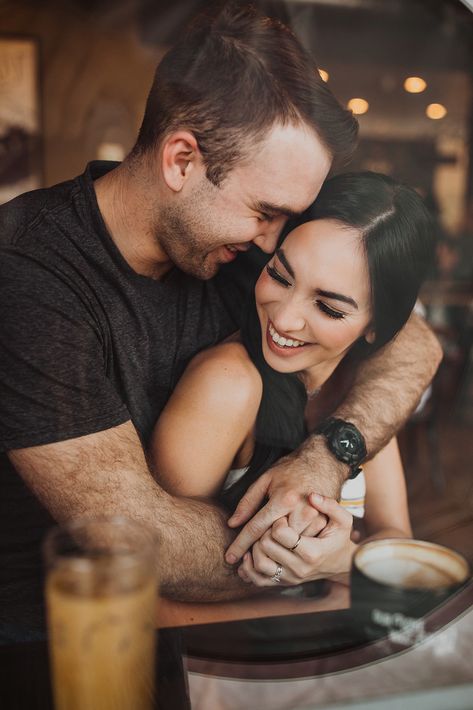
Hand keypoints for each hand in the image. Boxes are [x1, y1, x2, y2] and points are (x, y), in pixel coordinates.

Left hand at [225, 444, 345, 563]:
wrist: (324, 462)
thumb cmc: (292, 469)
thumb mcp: (266, 479)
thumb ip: (248, 502)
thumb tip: (233, 523)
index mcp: (284, 500)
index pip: (257, 528)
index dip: (241, 545)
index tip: (229, 558)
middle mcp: (301, 512)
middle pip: (273, 542)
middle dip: (258, 548)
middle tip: (249, 549)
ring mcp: (315, 520)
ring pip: (289, 547)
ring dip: (275, 549)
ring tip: (266, 546)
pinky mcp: (323, 524)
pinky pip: (303, 543)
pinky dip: (291, 546)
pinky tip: (283, 543)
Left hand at [237, 493, 353, 586]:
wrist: (342, 564)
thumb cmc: (339, 538)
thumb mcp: (343, 519)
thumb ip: (330, 505)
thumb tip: (312, 496)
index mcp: (312, 551)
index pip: (280, 534)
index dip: (277, 522)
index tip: (283, 518)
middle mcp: (299, 568)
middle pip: (265, 546)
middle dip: (265, 531)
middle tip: (272, 525)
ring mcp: (290, 577)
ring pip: (258, 563)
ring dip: (255, 547)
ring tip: (264, 536)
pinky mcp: (284, 583)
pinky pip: (258, 580)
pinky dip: (249, 567)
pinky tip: (251, 553)